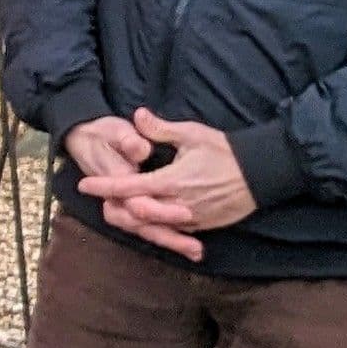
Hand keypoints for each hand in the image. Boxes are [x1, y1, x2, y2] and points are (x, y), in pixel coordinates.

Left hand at [72, 108, 256, 262]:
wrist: (262, 174)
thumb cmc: (226, 151)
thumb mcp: (192, 134)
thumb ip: (161, 129)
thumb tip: (137, 115)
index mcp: (172, 180)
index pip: (129, 186)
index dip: (104, 186)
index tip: (84, 185)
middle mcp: (178, 204)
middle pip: (135, 214)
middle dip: (114, 208)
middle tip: (100, 201)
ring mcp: (190, 219)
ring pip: (152, 227)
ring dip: (131, 221)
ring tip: (116, 211)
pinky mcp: (201, 227)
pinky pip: (171, 232)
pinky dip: (155, 228)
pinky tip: (144, 222)